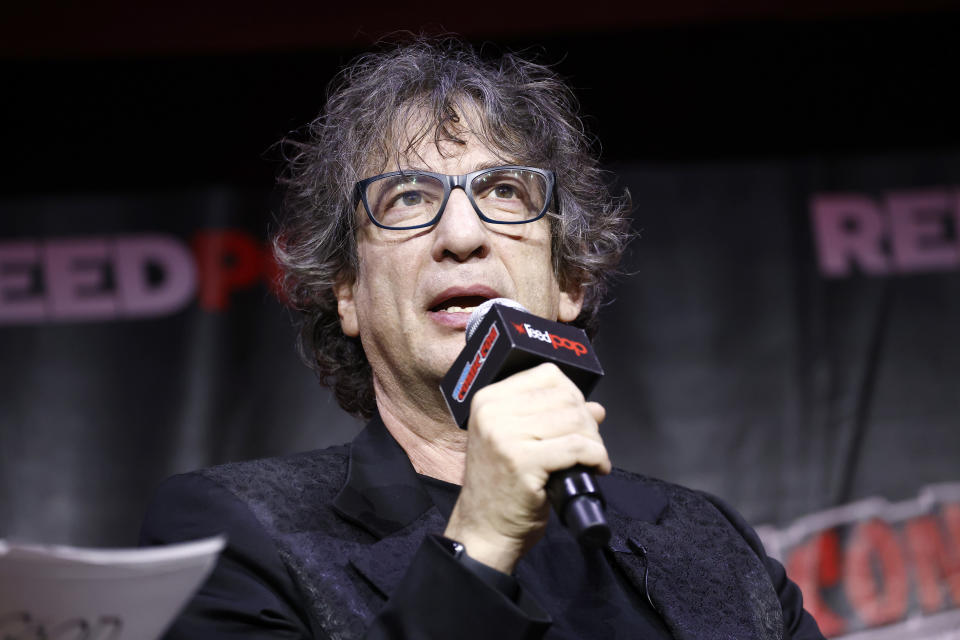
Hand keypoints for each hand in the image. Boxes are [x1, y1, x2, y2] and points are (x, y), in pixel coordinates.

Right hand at [443, 363, 609, 573]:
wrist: (484, 530)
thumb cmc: (501, 488)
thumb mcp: (518, 442)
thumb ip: (552, 418)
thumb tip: (594, 407)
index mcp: (488, 400)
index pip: (547, 375)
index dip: (572, 396)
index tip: (577, 420)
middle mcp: (492, 412)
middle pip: (565, 397)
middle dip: (587, 422)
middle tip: (588, 446)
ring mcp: (505, 435)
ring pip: (575, 420)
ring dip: (594, 441)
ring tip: (591, 459)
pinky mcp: (523, 461)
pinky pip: (577, 447)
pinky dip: (596, 457)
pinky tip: (595, 468)